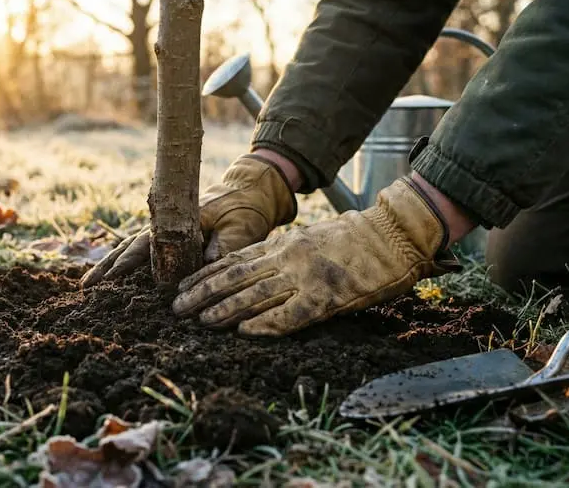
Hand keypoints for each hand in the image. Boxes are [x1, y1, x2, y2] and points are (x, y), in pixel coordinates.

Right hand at [80, 154, 296, 287]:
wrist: (251, 189)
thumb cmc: (246, 208)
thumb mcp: (241, 229)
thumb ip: (223, 248)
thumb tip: (203, 267)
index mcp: (178, 220)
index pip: (145, 245)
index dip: (126, 263)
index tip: (109, 279)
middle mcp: (166, 224)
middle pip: (128, 247)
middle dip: (107, 268)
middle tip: (85, 286)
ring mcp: (166, 229)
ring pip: (130, 248)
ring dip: (110, 266)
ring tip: (89, 284)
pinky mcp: (171, 236)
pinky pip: (142, 251)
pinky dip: (125, 262)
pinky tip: (113, 277)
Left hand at [172, 177, 460, 336]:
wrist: (391, 235)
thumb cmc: (352, 239)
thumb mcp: (308, 240)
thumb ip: (281, 255)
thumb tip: (255, 273)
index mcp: (282, 244)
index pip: (233, 260)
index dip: (205, 275)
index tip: (182, 287)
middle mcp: (286, 258)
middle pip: (234, 276)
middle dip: (202, 293)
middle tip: (177, 308)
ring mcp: (305, 277)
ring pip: (254, 295)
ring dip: (224, 310)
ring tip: (200, 321)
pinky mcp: (325, 297)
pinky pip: (289, 316)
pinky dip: (265, 325)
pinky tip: (244, 333)